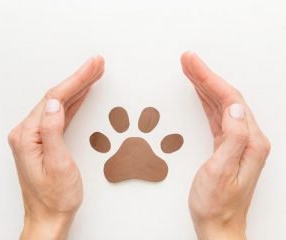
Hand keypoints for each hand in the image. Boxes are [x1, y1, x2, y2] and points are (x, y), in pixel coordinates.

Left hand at [8, 56, 104, 239]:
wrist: (49, 217)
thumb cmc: (54, 197)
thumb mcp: (58, 165)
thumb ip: (53, 131)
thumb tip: (56, 103)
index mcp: (28, 136)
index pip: (55, 98)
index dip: (76, 80)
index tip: (92, 67)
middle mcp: (28, 133)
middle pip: (56, 96)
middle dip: (79, 78)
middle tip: (96, 64)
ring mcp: (36, 136)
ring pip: (60, 103)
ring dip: (78, 87)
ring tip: (93, 73)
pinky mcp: (45, 140)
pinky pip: (61, 114)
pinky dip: (74, 101)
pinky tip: (82, 94)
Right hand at [181, 52, 269, 239]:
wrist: (218, 225)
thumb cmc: (218, 204)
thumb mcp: (221, 171)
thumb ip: (233, 137)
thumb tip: (235, 107)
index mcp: (250, 141)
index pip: (230, 100)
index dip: (210, 79)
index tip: (193, 64)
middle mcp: (247, 138)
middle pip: (226, 97)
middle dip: (205, 76)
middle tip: (188, 60)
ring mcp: (238, 141)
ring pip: (220, 104)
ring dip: (204, 86)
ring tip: (190, 70)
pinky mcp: (226, 145)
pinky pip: (216, 115)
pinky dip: (206, 101)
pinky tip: (199, 93)